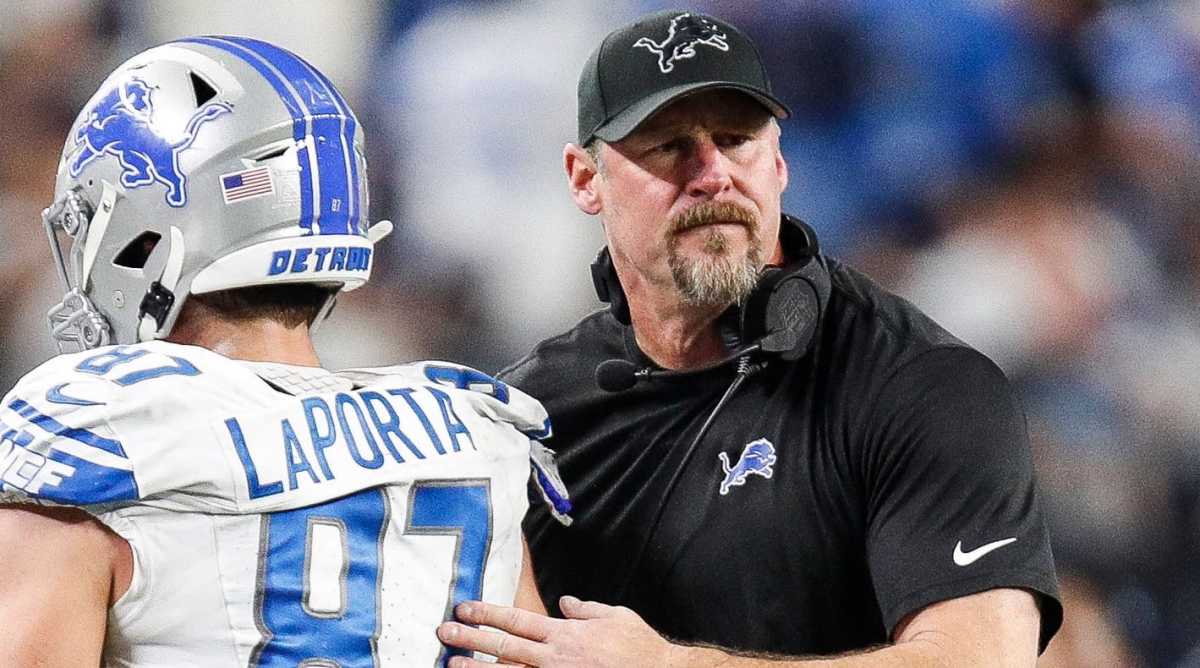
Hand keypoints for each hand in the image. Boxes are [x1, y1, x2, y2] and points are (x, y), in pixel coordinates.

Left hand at [437, 595, 681, 667]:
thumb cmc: (638, 647)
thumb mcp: (614, 616)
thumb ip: (585, 609)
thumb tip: (563, 602)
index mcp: (564, 634)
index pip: (516, 620)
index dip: (487, 613)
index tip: (464, 607)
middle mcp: (554, 658)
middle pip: (503, 647)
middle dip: (471, 639)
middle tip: (444, 632)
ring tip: (451, 665)